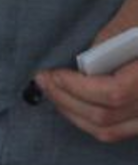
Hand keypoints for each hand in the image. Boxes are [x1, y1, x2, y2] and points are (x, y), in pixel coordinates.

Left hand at [38, 0, 137, 143]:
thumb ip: (115, 34)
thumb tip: (86, 63)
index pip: (115, 93)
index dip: (77, 88)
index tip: (52, 74)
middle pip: (107, 117)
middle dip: (67, 101)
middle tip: (43, 83)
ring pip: (111, 130)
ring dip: (75, 115)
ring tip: (54, 94)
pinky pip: (121, 131)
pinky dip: (93, 121)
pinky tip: (76, 103)